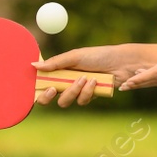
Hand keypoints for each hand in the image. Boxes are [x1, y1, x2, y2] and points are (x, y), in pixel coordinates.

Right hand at [34, 44, 156, 107]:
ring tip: (85, 78)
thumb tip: (33, 66)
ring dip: (73, 91)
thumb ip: (56, 62)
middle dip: (48, 96)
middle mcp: (67, 82)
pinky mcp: (90, 96)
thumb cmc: (99, 55)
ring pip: (65, 101)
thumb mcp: (76, 56)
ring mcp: (78, 90)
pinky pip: (82, 101)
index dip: (38, 90)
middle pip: (49, 98)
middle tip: (53, 89)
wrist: (122, 62)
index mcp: (60, 71)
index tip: (41, 88)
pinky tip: (95, 81)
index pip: (43, 84)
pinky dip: (87, 92)